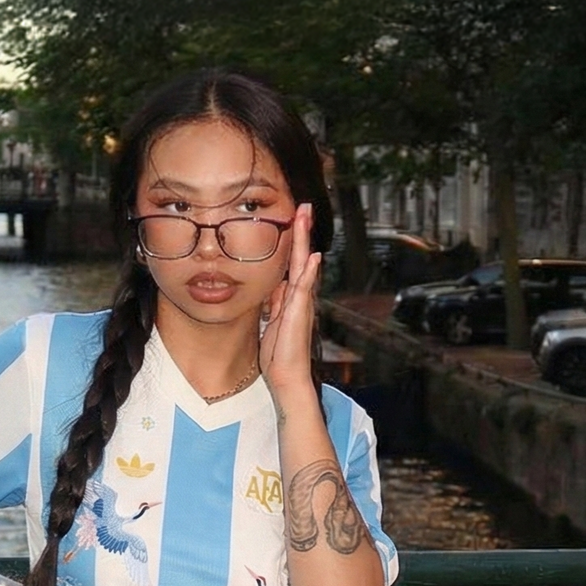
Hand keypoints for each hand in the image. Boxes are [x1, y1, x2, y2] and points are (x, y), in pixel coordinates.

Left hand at [259, 203, 321, 396]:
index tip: (294, 220)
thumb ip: (276, 303)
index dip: (294, 243)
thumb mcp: (273, 323)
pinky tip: (313, 257)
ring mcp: (302, 305)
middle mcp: (300, 298)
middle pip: (302, 258)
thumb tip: (276, 286)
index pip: (294, 264)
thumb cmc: (280, 355)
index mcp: (292, 299)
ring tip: (306, 218)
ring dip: (305, 242)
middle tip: (305, 207)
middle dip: (303, 232)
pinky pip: (305, 289)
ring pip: (304, 266)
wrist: (288, 377)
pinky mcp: (300, 314)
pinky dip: (309, 272)